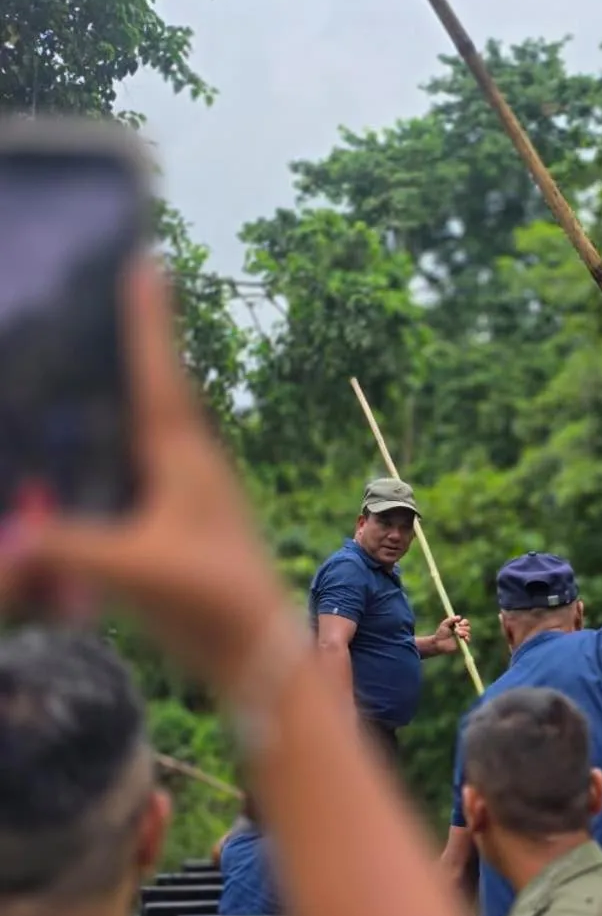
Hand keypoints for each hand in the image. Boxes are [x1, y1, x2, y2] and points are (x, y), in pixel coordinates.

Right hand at [0, 262, 288, 693]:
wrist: (262, 653)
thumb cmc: (208, 600)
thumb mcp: (130, 568)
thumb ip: (61, 548)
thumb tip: (3, 542)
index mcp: (183, 457)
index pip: (157, 374)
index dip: (148, 320)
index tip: (148, 262)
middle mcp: (193, 465)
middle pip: (159, 393)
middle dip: (138, 349)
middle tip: (121, 300)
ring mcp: (196, 495)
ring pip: (158, 433)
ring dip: (132, 402)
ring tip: (101, 376)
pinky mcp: (190, 526)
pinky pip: (152, 471)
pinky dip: (126, 454)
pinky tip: (106, 465)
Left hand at [432, 615, 470, 654]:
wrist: (438, 643)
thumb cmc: (440, 633)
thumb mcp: (444, 624)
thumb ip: (451, 619)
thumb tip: (459, 617)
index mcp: (458, 626)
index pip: (465, 622)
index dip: (464, 622)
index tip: (460, 624)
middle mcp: (461, 631)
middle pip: (468, 628)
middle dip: (463, 628)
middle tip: (456, 630)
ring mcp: (462, 638)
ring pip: (468, 634)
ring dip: (464, 632)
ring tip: (457, 634)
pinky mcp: (462, 644)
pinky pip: (468, 641)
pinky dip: (467, 638)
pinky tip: (464, 638)